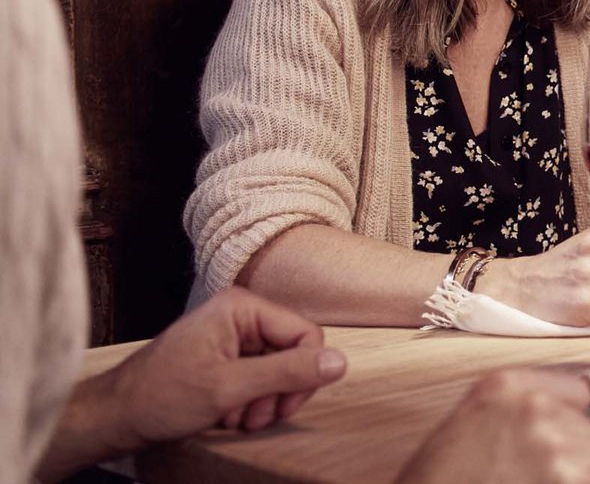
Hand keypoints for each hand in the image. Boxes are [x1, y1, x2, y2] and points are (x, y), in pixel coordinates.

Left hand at [110, 288, 344, 447]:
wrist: (114, 417)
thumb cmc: (160, 396)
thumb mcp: (229, 388)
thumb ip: (287, 372)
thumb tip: (339, 362)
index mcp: (242, 307)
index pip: (306, 335)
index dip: (304, 373)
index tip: (284, 406)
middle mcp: (241, 315)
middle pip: (294, 352)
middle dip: (280, 391)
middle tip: (257, 416)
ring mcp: (233, 336)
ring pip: (279, 369)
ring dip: (265, 401)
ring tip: (238, 419)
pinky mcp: (226, 356)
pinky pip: (260, 377)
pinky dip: (251, 402)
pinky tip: (229, 415)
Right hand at [398, 370, 589, 483]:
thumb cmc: (439, 479)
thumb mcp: (471, 421)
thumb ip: (519, 407)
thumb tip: (569, 413)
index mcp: (506, 387)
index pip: (577, 393)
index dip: (567, 421)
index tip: (554, 440)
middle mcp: (534, 409)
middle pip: (589, 431)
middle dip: (571, 455)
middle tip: (533, 476)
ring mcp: (554, 447)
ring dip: (581, 479)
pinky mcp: (568, 480)